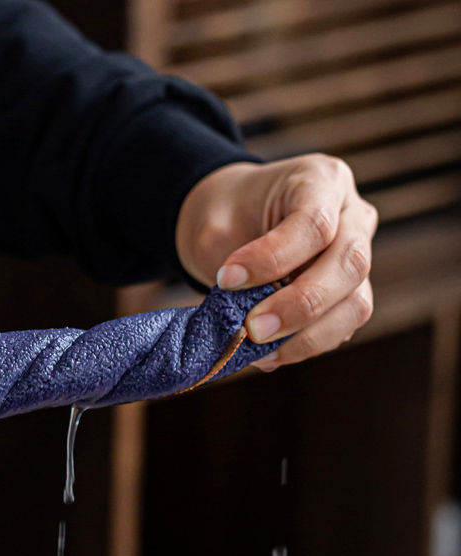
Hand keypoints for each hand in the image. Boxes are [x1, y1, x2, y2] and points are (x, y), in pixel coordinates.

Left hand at [175, 154, 376, 370]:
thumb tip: (240, 322)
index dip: (272, 258)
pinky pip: (342, 327)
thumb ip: (227, 260)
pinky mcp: (350, 293)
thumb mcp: (216, 221)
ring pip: (356, 304)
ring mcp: (359, 255)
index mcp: (321, 180)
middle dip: (299, 305)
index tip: (225, 280)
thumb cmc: (228, 215)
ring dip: (307, 336)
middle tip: (252, 329)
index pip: (315, 222)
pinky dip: (305, 345)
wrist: (234, 219)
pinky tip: (268, 355)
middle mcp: (353, 215)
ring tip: (259, 352)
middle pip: (350, 264)